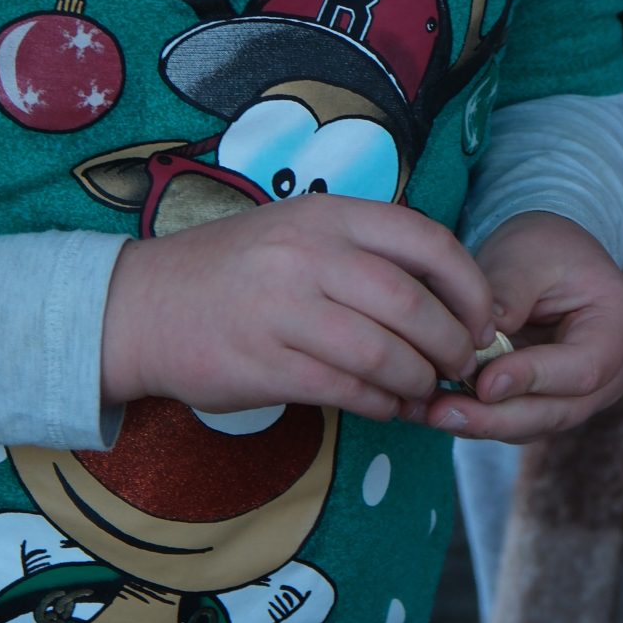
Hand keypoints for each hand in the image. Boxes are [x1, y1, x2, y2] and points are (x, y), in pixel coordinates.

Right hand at [101, 193, 496, 421]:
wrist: (140, 307)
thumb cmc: (233, 272)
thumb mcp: (297, 233)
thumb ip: (364, 255)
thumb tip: (447, 301)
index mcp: (325, 215)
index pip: (425, 240)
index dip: (468, 285)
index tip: (482, 318)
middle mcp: (306, 256)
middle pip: (411, 303)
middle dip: (450, 343)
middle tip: (461, 365)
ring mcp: (282, 310)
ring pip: (383, 353)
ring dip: (418, 381)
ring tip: (423, 390)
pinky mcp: (264, 365)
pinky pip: (346, 391)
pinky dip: (381, 404)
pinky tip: (386, 406)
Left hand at [420, 212, 622, 442]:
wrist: (549, 253)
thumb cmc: (544, 247)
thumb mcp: (528, 255)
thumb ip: (508, 295)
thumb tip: (478, 341)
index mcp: (616, 331)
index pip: (582, 370)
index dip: (533, 380)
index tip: (485, 382)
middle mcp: (606, 376)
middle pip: (556, 412)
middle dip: (497, 417)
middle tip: (444, 412)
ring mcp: (576, 397)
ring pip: (530, 425)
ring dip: (479, 423)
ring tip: (430, 412)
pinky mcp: (543, 404)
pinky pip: (512, 420)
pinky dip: (476, 417)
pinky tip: (435, 408)